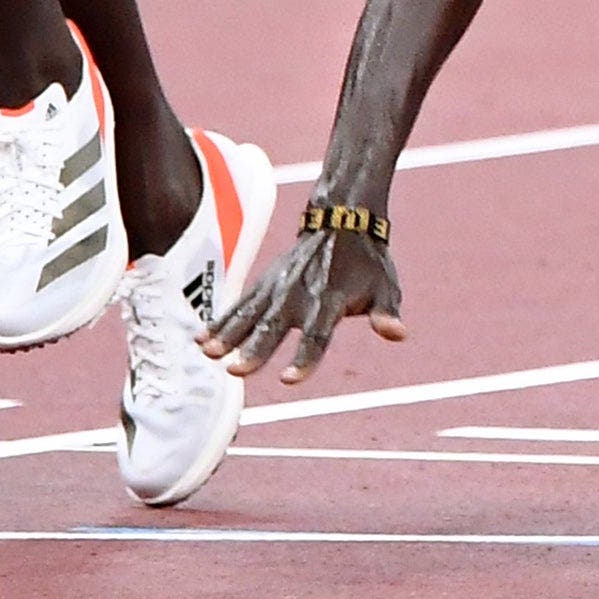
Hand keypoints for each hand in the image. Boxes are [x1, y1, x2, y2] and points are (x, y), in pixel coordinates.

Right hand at [201, 229, 405, 383]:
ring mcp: (278, 287)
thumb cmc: (368, 262)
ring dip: (228, 335)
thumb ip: (386, 313)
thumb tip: (398, 334)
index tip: (290, 380)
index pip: (317, 335)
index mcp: (330, 300)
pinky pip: (240, 304)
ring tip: (208, 354)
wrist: (343, 219)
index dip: (305, 359)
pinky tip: (201, 340)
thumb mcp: (385, 287)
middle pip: (274, 327)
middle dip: (254, 350)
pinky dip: (221, 321)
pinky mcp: (265, 282)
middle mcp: (299, 294)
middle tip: (234, 370)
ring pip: (249, 315)